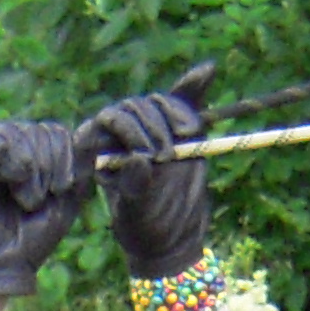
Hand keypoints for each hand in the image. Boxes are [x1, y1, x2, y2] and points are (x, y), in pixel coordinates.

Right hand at [0, 118, 88, 297]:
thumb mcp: (69, 198)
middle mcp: (15, 146)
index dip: (66, 156)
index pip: (58, 132)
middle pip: (40, 131)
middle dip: (48, 167)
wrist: (3, 263)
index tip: (63, 189)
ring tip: (27, 199)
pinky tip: (12, 182)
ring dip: (30, 169)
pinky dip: (7, 160)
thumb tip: (87, 131)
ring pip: (18, 134)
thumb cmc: (35, 235)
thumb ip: (81, 164)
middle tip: (40, 200)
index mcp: (39, 154)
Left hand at [82, 62, 214, 280]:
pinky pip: (183, 101)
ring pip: (159, 104)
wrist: (173, 238)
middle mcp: (122, 135)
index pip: (107, 121)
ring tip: (185, 137)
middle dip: (151, 126)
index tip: (145, 153)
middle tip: (167, 156)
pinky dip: (194, 86)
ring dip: (173, 114)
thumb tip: (138, 158)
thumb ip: (134, 185)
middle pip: (134, 107)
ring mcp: (151, 129)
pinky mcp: (178, 128)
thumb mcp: (136, 211)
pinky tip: (209, 73)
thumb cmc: (145, 228)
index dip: (124, 129)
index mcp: (100, 151)